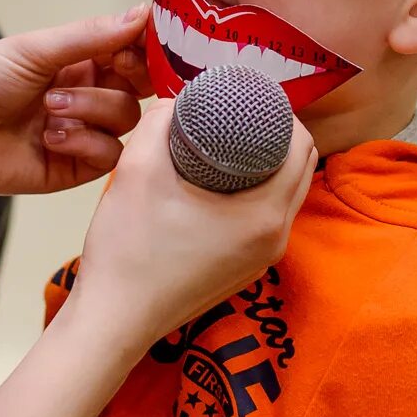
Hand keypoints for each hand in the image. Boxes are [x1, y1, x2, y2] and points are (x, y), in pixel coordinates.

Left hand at [0, 7, 150, 197]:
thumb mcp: (35, 49)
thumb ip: (92, 35)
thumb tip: (143, 12)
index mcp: (78, 61)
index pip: (132, 52)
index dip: (144, 48)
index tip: (137, 43)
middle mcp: (86, 96)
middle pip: (139, 86)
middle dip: (131, 76)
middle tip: (111, 67)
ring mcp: (82, 132)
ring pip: (126, 119)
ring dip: (93, 108)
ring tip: (51, 107)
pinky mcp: (74, 167)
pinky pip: (108, 155)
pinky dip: (85, 141)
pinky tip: (50, 136)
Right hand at [69, 98, 316, 341]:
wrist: (114, 320)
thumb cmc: (127, 250)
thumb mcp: (137, 170)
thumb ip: (158, 123)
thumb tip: (176, 101)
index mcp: (263, 215)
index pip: (302, 148)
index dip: (284, 114)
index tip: (255, 96)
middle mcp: (275, 239)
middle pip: (300, 171)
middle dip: (279, 136)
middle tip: (243, 113)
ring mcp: (262, 259)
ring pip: (285, 196)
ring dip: (269, 164)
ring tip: (232, 140)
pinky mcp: (245, 270)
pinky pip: (266, 218)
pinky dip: (256, 192)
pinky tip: (221, 179)